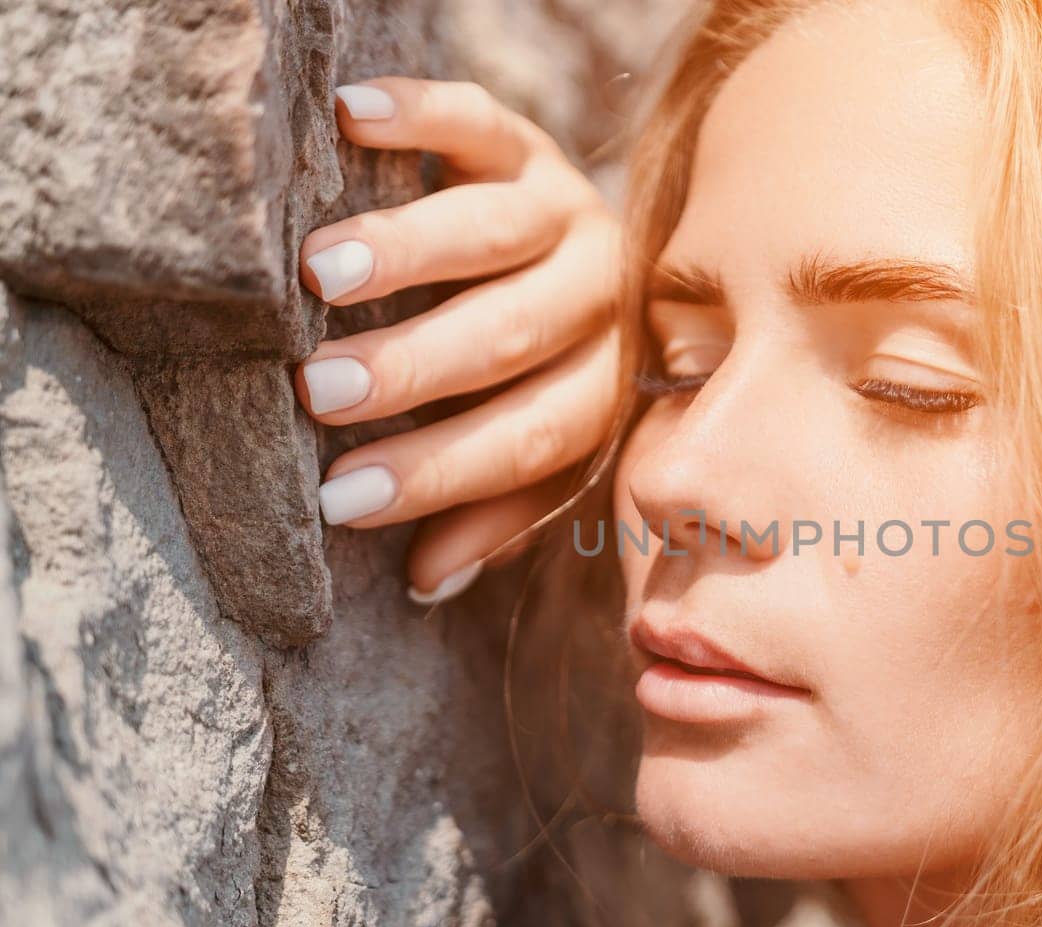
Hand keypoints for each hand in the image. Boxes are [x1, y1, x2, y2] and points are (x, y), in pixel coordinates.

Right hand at [294, 77, 620, 603]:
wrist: (599, 252)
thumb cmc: (547, 374)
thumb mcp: (545, 447)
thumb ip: (498, 508)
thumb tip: (427, 581)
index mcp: (605, 383)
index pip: (533, 439)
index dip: (439, 474)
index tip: (342, 499)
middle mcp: (599, 294)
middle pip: (512, 335)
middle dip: (416, 368)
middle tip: (321, 388)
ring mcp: (567, 209)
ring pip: (492, 230)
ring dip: (406, 253)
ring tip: (320, 273)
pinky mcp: (528, 142)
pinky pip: (476, 120)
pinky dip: (416, 113)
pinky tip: (350, 117)